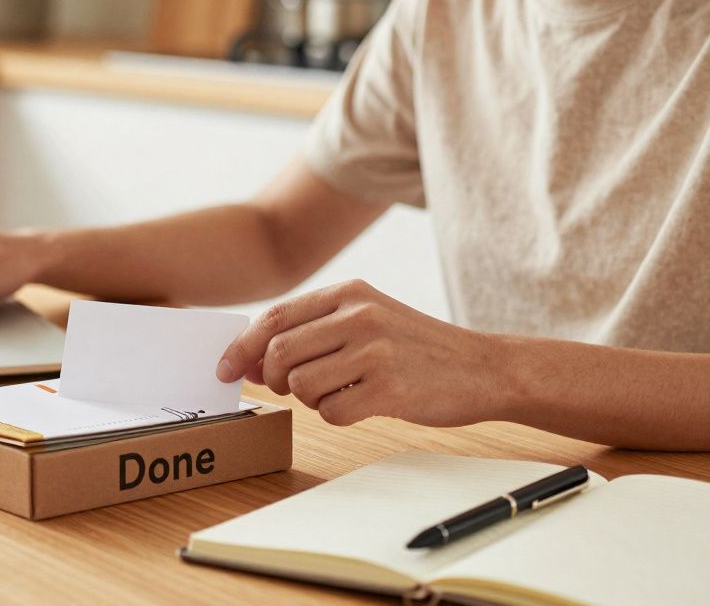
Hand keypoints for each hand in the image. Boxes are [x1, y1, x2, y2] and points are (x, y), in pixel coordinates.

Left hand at [216, 280, 505, 427]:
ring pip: (302, 385)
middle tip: (293, 388)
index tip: (224, 369)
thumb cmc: (417, 348)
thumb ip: (314, 328)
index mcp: (349, 293)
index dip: (241, 346)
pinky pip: (332, 413)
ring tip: (340, 392)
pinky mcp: (390, 389)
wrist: (485, 368)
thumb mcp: (368, 317)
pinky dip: (337, 416)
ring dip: (310, 399)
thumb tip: (249, 356)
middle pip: (278, 353)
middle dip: (274, 378)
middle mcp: (360, 315)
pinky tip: (363, 405)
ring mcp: (375, 351)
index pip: (274, 317)